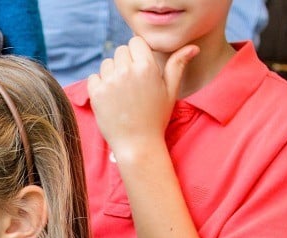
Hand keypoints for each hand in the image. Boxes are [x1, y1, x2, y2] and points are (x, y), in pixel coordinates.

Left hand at [87, 37, 198, 158]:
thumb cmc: (156, 119)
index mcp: (147, 66)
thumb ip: (178, 65)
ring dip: (112, 73)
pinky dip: (99, 85)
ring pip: (107, 63)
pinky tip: (110, 99)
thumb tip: (193, 47)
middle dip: (125, 63)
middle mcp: (127, 71)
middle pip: (120, 51)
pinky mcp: (97, 94)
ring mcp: (110, 82)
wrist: (138, 146)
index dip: (137, 54)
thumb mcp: (170, 91)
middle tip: (131, 85)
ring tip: (121, 93)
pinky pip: (94, 77)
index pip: (135, 42)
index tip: (140, 70)